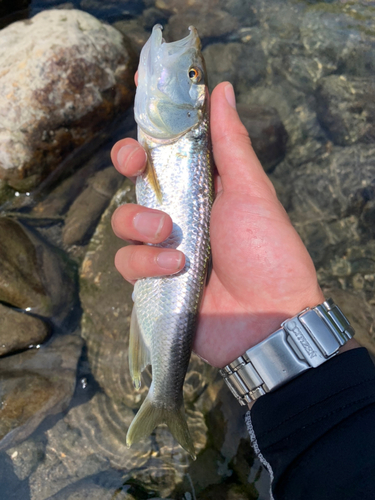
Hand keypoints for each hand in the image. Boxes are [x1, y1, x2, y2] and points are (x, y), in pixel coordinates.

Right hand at [111, 82, 323, 366]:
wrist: (268, 317)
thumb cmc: (266, 250)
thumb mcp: (251, 191)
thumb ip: (231, 143)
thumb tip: (223, 89)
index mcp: (201, 188)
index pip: (167, 151)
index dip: (150, 128)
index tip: (139, 102)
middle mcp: (178, 214)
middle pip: (134, 181)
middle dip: (127, 166)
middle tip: (134, 163)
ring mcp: (162, 248)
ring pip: (123, 223)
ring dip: (141, 224)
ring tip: (170, 236)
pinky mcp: (152, 281)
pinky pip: (127, 264)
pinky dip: (147, 264)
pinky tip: (175, 269)